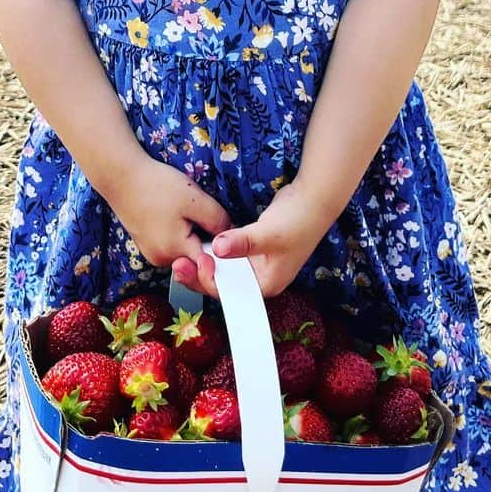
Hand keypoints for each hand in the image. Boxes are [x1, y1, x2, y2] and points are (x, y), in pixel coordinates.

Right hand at [98, 154, 233, 294]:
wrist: (121, 175)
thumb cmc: (157, 185)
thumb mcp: (196, 199)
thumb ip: (218, 221)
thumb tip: (231, 235)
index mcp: (177, 251)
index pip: (210, 263)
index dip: (223, 250)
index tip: (228, 234)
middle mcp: (163, 259)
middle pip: (197, 257)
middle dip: (206, 238)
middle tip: (203, 212)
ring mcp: (152, 253)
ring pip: (185, 249)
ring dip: (192, 234)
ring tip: (186, 209)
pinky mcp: (146, 244)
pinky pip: (171, 243)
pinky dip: (178, 231)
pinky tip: (174, 211)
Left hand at [171, 182, 329, 300]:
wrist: (314, 198)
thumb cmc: (297, 220)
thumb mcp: (267, 233)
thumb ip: (242, 242)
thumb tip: (216, 247)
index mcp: (266, 284)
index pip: (230, 292)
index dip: (208, 281)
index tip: (192, 264)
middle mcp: (261, 279)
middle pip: (224, 285)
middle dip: (200, 275)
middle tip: (176, 264)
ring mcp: (258, 264)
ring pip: (225, 271)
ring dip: (205, 264)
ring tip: (181, 258)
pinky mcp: (254, 250)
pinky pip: (230, 258)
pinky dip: (215, 254)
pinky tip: (201, 246)